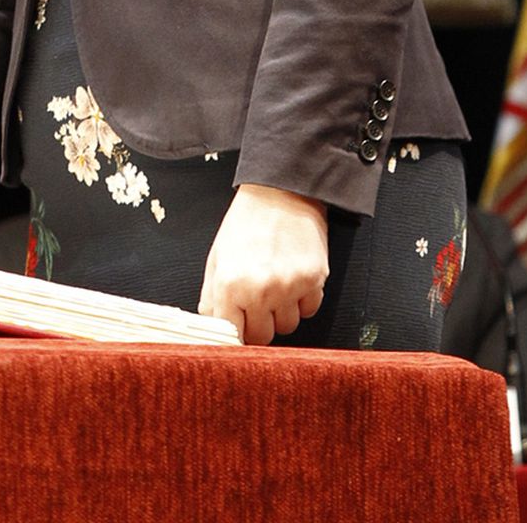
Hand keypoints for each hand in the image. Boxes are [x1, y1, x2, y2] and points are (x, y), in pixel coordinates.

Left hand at [199, 184, 328, 343]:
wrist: (281, 189)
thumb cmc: (247, 221)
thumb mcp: (218, 255)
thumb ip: (212, 296)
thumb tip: (214, 326)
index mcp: (230, 285)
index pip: (234, 337)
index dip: (237, 333)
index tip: (241, 329)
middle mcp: (260, 290)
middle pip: (263, 337)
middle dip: (259, 323)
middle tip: (258, 300)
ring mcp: (289, 287)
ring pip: (288, 326)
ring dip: (282, 312)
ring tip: (276, 283)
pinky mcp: (314, 279)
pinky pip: (309, 310)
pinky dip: (303, 300)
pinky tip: (294, 278)